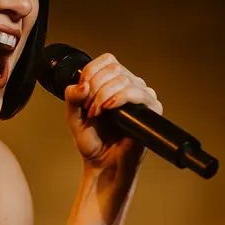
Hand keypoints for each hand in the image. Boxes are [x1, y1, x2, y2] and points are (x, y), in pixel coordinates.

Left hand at [63, 52, 162, 169]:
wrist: (103, 164)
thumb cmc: (93, 141)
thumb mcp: (74, 116)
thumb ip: (72, 98)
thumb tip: (81, 84)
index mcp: (113, 82)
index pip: (106, 61)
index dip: (91, 73)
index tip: (82, 93)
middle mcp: (130, 85)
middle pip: (113, 69)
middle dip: (95, 87)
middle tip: (88, 109)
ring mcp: (142, 96)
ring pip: (123, 79)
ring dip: (103, 95)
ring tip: (96, 114)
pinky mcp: (151, 109)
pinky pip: (138, 92)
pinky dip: (118, 98)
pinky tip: (108, 109)